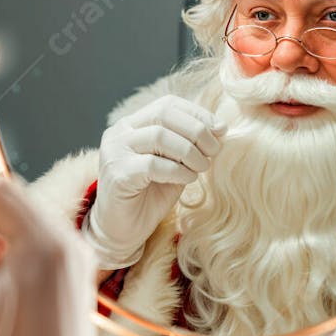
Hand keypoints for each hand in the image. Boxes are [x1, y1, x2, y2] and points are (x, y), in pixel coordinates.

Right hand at [87, 95, 225, 268]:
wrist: (123, 230)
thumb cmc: (149, 196)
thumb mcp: (175, 164)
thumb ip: (190, 145)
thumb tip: (220, 128)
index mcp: (132, 124)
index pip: (167, 105)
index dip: (198, 113)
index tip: (220, 130)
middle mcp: (119, 132)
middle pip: (164, 115)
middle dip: (196, 130)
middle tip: (214, 150)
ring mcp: (115, 151)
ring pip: (159, 136)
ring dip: (190, 151)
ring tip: (201, 167)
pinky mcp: (117, 174)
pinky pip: (153, 164)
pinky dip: (178, 170)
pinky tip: (188, 178)